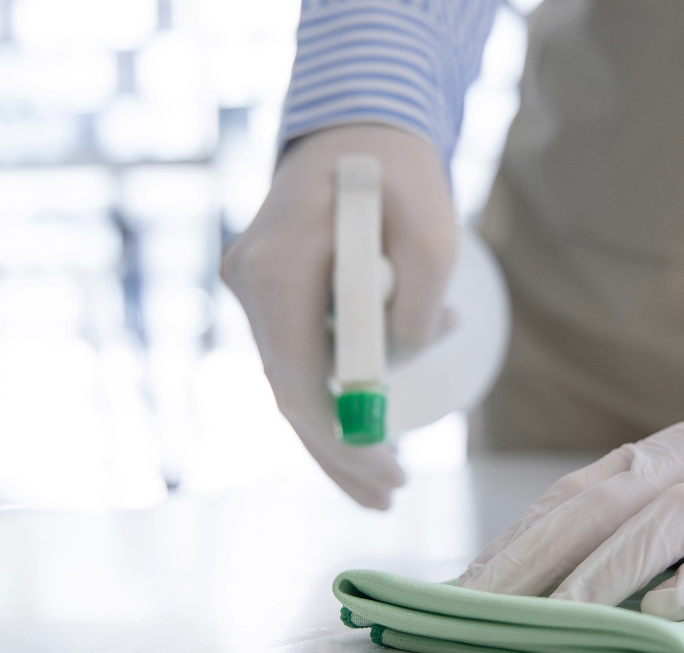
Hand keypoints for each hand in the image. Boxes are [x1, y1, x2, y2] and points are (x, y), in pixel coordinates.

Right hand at [221, 124, 456, 508]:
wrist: (356, 124)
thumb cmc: (395, 171)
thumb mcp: (432, 228)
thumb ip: (421, 302)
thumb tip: (404, 360)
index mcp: (277, 269)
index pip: (296, 383)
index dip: (341, 442)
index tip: (391, 476)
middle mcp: (250, 283)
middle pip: (288, 394)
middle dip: (338, 453)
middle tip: (386, 498)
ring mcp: (253, 289)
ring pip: (290, 381)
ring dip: (335, 432)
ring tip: (381, 481)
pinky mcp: (270, 293)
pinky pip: (297, 357)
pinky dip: (331, 395)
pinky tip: (366, 429)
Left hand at [458, 327, 683, 619]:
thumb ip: (635, 523)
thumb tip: (548, 581)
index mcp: (657, 458)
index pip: (570, 501)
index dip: (513, 546)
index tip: (463, 594)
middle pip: (602, 506)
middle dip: (536, 559)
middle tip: (484, 609)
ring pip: (670, 520)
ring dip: (609, 569)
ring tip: (562, 617)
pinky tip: (672, 609)